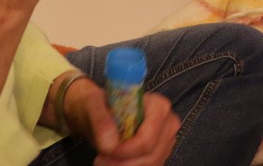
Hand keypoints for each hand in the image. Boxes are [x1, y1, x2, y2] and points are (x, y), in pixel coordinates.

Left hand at [62, 78, 179, 165]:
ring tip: (103, 160)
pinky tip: (113, 162)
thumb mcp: (94, 103)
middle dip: (122, 163)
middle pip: (149, 156)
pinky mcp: (161, 154)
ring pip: (149, 165)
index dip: (125, 150)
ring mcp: (166, 142)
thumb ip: (100, 120)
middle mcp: (168, 124)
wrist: (102, 112)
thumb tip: (109, 145)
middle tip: (100, 160)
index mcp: (159, 106)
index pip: (147, 139)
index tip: (105, 151)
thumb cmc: (101, 104)